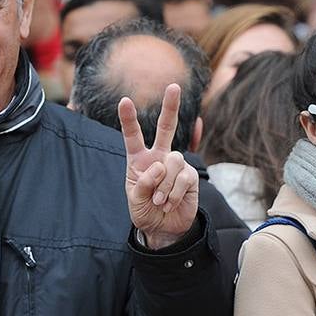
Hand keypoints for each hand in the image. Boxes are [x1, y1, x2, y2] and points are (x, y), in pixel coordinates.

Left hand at [120, 84, 198, 249]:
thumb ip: (142, 183)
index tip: (124, 101)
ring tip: (159, 202)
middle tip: (173, 86)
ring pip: (173, 161)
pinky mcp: (190, 176)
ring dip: (164, 185)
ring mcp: (176, 165)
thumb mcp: (134, 200)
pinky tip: (170, 203)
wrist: (164, 229)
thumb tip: (160, 166)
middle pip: (167, 127)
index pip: (133, 136)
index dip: (129, 120)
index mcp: (139, 160)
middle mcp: (159, 157)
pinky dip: (174, 193)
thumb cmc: (145, 212)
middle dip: (170, 107)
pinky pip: (183, 177)